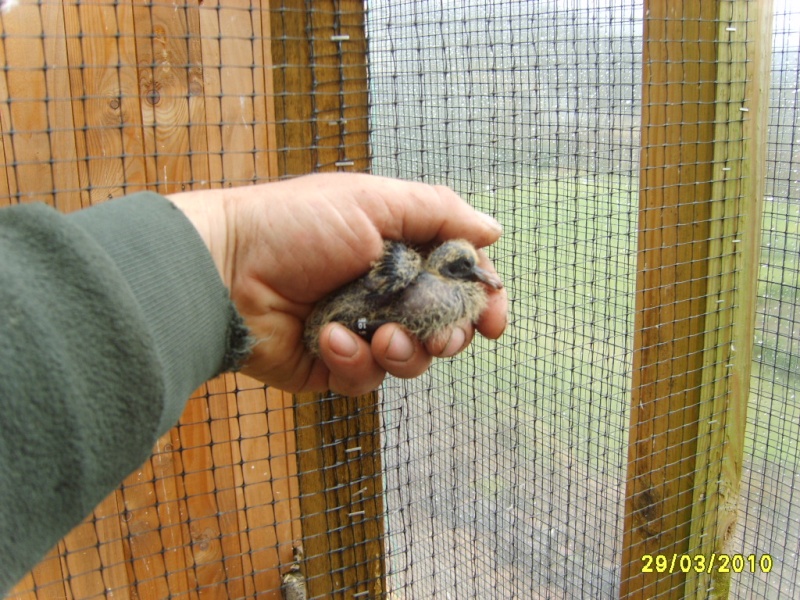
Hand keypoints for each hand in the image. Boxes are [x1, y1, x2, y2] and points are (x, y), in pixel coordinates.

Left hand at [167, 173, 506, 394]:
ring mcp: (360, 330)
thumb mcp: (372, 201)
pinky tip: (332, 341)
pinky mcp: (333, 364)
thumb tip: (493, 230)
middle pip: (443, 326)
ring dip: (403, 352)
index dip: (483, 301)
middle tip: (440, 336)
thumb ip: (438, 212)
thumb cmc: (293, 226)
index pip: (458, 279)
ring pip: (411, 360)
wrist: (223, 270)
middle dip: (448, 335)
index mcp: (398, 250)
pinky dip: (355, 362)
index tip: (495, 322)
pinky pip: (366, 379)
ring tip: (379, 336)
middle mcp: (384, 292)